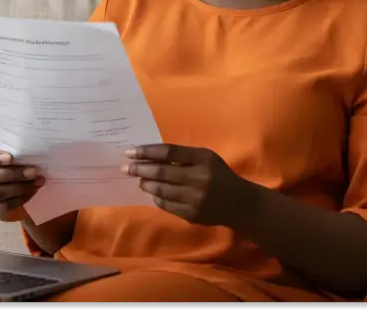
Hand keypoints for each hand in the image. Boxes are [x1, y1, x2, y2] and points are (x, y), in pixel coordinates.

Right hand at [0, 147, 44, 221]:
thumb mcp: (8, 157)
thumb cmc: (7, 167)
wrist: (7, 189)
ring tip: (36, 182)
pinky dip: (20, 199)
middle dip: (13, 174)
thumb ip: (14, 155)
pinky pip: (4, 206)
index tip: (11, 158)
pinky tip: (32, 192)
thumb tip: (32, 155)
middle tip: (32, 172)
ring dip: (20, 187)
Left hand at [123, 144, 255, 226]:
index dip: (147, 152)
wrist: (239, 203)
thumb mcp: (206, 159)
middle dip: (140, 169)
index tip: (130, 152)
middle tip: (126, 168)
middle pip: (162, 171)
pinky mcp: (192, 214)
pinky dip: (157, 197)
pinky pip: (166, 205)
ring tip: (139, 180)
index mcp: (203, 158)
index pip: (168, 153)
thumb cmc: (219, 175)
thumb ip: (182, 156)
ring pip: (161, 190)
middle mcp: (199, 177)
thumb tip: (149, 157)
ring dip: (146, 184)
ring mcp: (195, 198)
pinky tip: (153, 193)